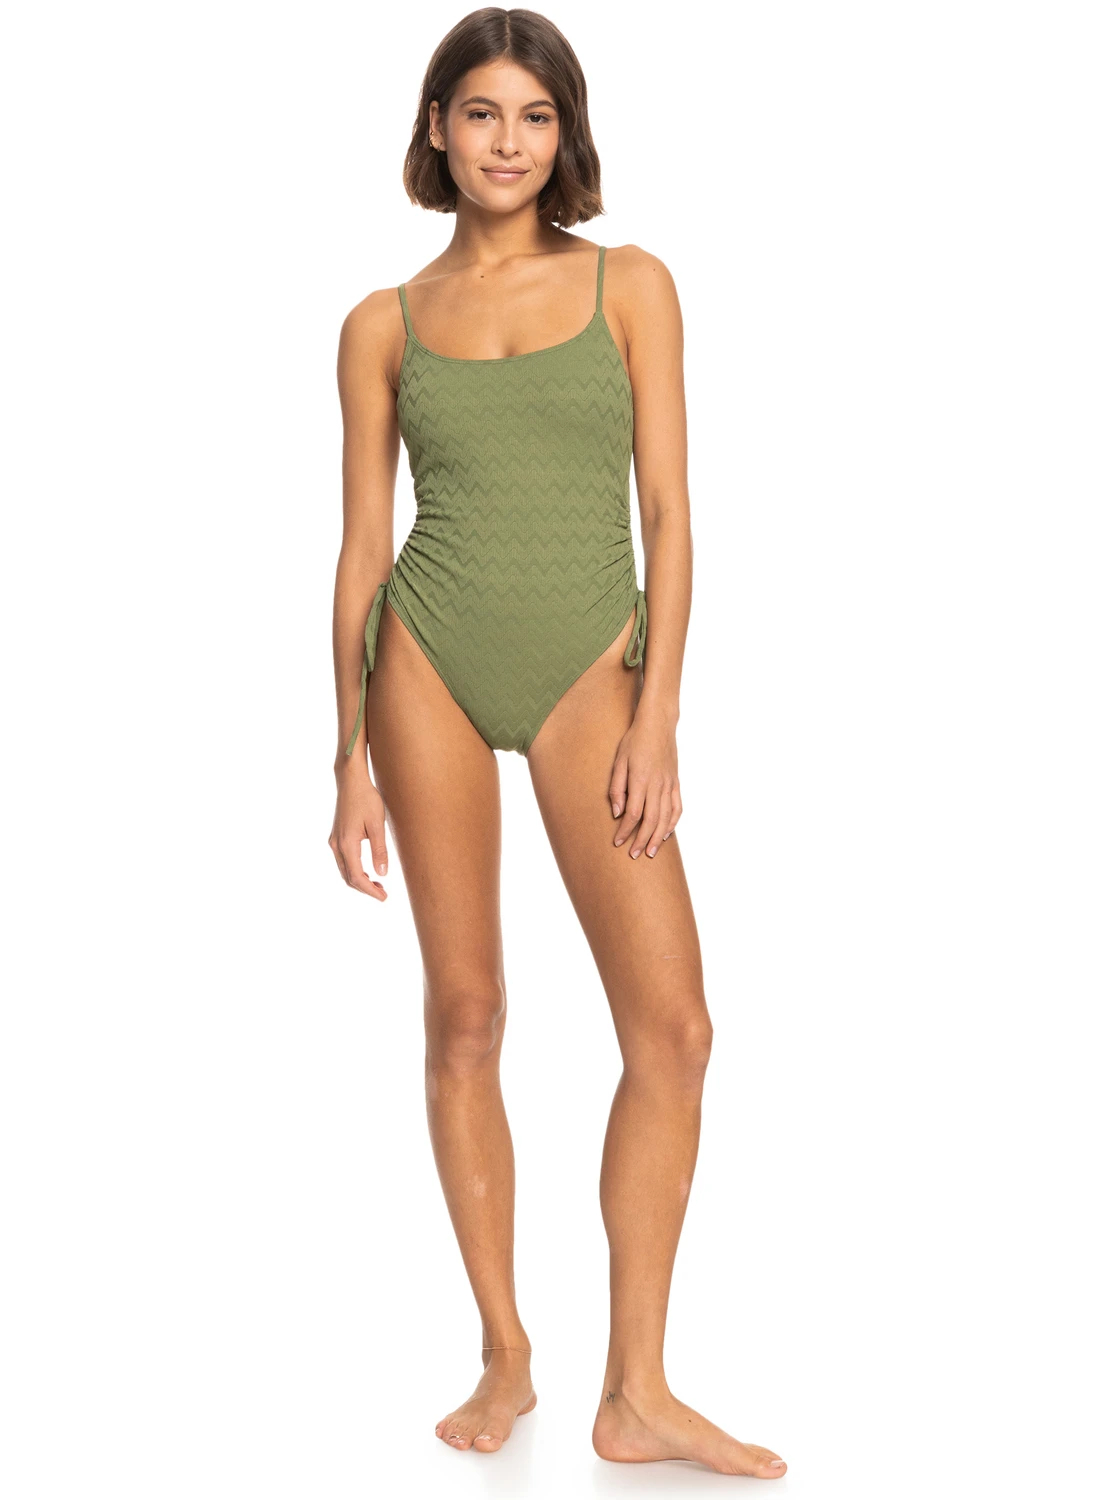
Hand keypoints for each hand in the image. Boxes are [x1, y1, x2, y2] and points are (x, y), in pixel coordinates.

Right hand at [329, 762, 389, 899]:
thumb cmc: (366, 799)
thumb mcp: (378, 824)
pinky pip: (343, 861)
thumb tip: (382, 874)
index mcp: (347, 844)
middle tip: (383, 893)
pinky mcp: (336, 837)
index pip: (357, 877)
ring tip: (378, 884)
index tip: (384, 897)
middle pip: (348, 877)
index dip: (370, 891)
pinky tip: (367, 869)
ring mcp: (334, 841)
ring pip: (344, 870)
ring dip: (359, 880)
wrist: (351, 781)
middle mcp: (336, 845)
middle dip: (365, 888)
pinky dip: (354, 870)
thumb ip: (380, 850)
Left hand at [608, 707, 681, 858]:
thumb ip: (616, 788)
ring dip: (657, 837)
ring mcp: (669, 784)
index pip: (633, 813)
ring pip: (665, 817)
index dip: (625, 831)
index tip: (618, 842)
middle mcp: (657, 785)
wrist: (658, 724)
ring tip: (650, 852)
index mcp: (640, 779)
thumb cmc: (634, 740)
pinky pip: (677, 807)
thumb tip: (617, 813)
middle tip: (634, 855)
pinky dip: (673, 823)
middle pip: (651, 820)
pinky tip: (666, 834)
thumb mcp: (619, 761)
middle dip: (641, 840)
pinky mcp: (676, 782)